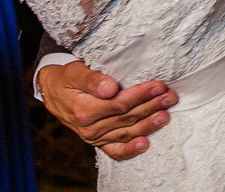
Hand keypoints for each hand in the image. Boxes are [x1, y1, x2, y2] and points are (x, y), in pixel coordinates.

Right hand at [38, 61, 177, 160]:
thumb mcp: (75, 72)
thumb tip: (110, 88)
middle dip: (151, 107)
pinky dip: (130, 149)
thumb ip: (92, 79)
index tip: (159, 86)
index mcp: (84, 110)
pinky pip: (115, 151)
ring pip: (126, 133)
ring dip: (149, 125)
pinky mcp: (98, 142)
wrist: (54, 93)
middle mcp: (89, 128)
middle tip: (170, 97)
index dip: (141, 95)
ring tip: (166, 115)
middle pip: (127, 118)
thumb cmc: (67, 79)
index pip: (119, 104)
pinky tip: (146, 144)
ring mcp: (94, 137)